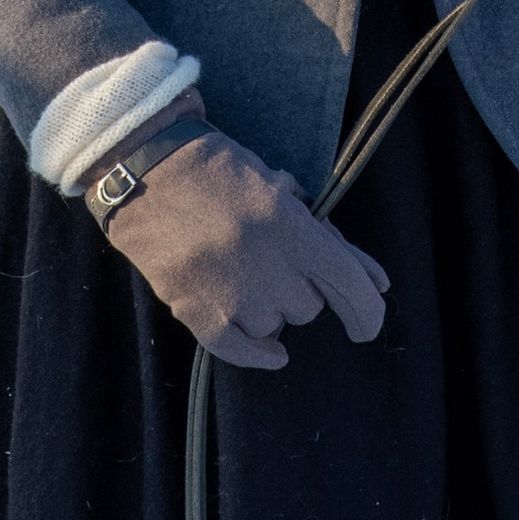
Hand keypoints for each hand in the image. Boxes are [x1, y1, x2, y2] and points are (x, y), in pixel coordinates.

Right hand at [103, 123, 388, 368]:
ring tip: (245, 273)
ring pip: (276, 327)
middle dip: (301, 287)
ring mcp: (226, 290)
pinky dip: (257, 351)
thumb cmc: (218, 171)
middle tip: (277, 261)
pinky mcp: (193, 310)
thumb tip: (375, 284)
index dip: (366, 310)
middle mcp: (262, 261)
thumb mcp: (280, 188)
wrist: (143, 168)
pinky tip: (269, 348)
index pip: (346, 282)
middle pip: (309, 307)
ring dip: (270, 308)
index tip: (366, 324)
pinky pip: (238, 350)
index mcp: (287, 223)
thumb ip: (328, 237)